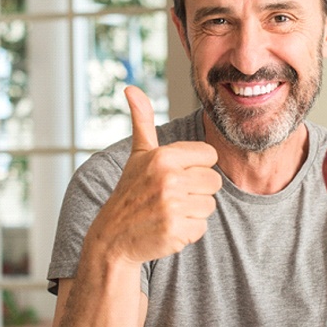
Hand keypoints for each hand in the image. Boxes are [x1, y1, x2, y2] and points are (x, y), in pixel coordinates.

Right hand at [88, 86, 221, 263]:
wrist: (112, 238)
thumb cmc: (131, 192)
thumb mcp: (138, 154)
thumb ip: (142, 120)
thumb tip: (130, 88)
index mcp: (163, 156)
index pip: (209, 156)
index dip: (196, 167)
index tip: (177, 175)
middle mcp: (168, 179)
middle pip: (214, 181)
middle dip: (197, 190)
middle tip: (171, 196)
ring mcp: (172, 206)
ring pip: (209, 205)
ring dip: (193, 212)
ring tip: (168, 211)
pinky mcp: (175, 230)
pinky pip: (201, 227)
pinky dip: (187, 231)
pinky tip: (167, 227)